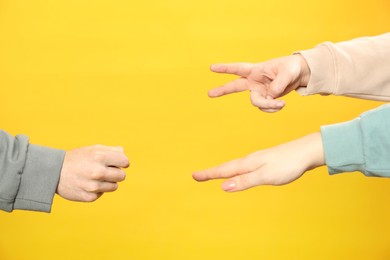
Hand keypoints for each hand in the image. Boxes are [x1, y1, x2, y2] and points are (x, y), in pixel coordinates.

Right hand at [57, 145, 129, 201]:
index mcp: (100, 157)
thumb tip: (124, 154)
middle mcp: (97, 172)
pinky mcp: (89, 197)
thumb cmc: (76, 158)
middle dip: (116, 173)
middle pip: (122, 176)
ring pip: (114, 186)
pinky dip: (97, 190)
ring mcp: (93, 186)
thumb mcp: (92, 149)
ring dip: (108, 182)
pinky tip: (87, 184)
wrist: (53, 172)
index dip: (122, 162)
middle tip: (105, 171)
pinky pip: (102, 194)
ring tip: (95, 177)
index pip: (125, 161)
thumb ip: (110, 150)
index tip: (116, 163)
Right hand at [192, 133, 323, 191]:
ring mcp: (258, 159)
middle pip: (227, 167)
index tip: (194, 176)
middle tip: (198, 176)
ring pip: (235, 166)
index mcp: (248, 164)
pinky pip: (244, 167)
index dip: (208, 174)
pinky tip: (240, 172)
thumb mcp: (266, 176)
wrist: (307, 151)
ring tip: (214, 174)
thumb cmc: (288, 164)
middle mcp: (250, 160)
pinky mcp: (266, 161)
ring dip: (222, 171)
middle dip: (211, 172)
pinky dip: (235, 170)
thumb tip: (225, 186)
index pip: (224, 171)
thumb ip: (246, 181)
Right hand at [209, 54, 310, 111]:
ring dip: (268, 106)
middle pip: (235, 86)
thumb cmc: (292, 67)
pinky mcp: (265, 98)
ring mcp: (258, 91)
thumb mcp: (288, 73)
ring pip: (256, 102)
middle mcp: (254, 81)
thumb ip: (278, 84)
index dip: (225, 68)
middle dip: (222, 90)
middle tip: (209, 94)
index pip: (238, 68)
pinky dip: (272, 109)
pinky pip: (264, 107)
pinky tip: (281, 105)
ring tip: (282, 104)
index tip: (212, 67)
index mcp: (256, 70)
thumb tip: (270, 96)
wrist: (299, 74)